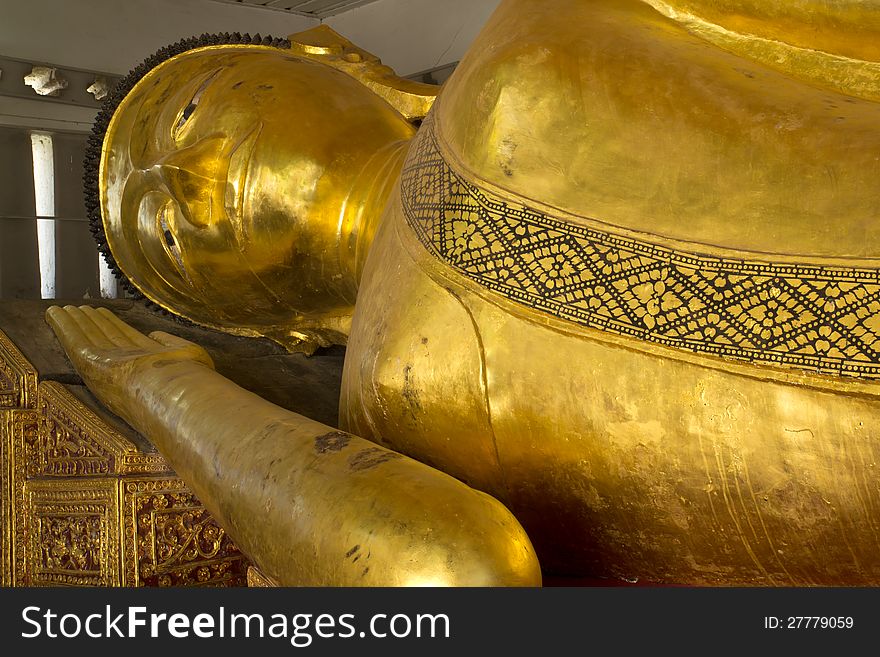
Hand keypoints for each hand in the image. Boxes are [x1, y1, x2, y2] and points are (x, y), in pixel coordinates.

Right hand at [45, 305, 212, 417]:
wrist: (180, 397)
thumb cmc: (189, 381)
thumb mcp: (184, 356)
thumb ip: (168, 345)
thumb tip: (156, 335)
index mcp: (146, 363)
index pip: (124, 338)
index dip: (111, 324)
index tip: (101, 312)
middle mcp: (125, 364)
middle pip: (103, 337)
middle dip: (91, 322)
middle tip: (77, 307)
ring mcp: (108, 365)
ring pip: (88, 337)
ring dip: (75, 322)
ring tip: (64, 308)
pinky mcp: (93, 367)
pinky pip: (75, 342)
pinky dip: (64, 327)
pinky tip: (54, 314)